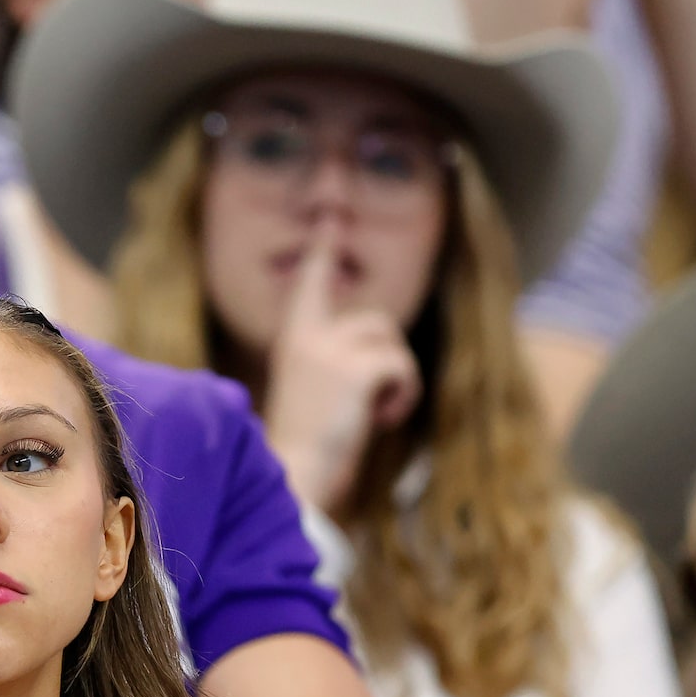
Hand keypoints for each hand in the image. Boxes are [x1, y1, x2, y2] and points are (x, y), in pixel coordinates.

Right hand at [259, 235, 422, 516]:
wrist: (295, 478)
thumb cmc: (304, 451)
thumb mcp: (314, 396)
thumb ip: (333, 365)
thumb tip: (376, 354)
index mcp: (293, 342)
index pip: (311, 285)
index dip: (322, 251)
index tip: (329, 218)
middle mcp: (307, 337)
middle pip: (377, 321)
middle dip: (388, 360)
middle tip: (372, 406)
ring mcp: (329, 350)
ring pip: (392, 342)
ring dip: (396, 380)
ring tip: (371, 414)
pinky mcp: (354, 369)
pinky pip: (401, 367)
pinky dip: (402, 396)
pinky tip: (379, 420)